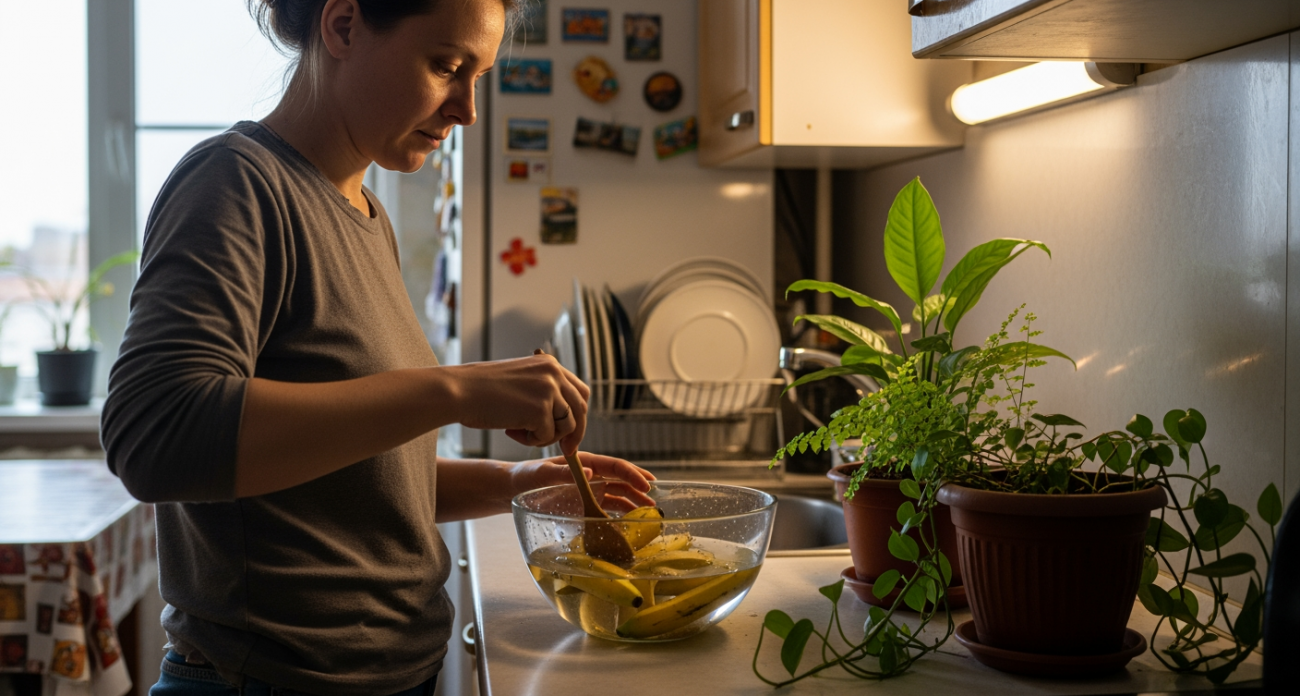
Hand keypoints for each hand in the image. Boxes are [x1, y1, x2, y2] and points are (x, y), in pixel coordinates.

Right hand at [443, 354, 588, 453]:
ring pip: (567, 426)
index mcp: (549, 364)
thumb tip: (565, 416)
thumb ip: (543, 390)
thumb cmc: (481, 390)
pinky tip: (510, 430)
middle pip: (581, 409)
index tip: (570, 432)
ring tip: (519, 432)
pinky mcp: (540, 410)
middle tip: (565, 449)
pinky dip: (531, 441)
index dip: (577, 414)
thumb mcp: (520, 380)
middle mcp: (553, 374)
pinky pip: (547, 436)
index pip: (580, 391)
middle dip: (574, 432)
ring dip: (547, 437)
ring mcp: (548, 391)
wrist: (459, 390)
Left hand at [510, 452, 656, 510]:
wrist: (511, 490)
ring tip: (650, 512)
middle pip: (622, 479)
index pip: (615, 466)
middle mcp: (592, 475)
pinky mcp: (586, 503)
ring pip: (619, 493)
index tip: (646, 484)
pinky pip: (608, 506)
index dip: (633, 474)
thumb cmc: (525, 477)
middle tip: (656, 497)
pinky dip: (622, 512)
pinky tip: (632, 521)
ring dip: (635, 501)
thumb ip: (563, 473)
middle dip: (640, 486)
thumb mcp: (541, 474)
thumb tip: (591, 472)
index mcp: (585, 463)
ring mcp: (591, 489)